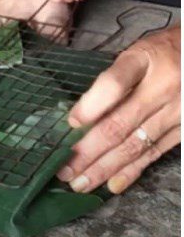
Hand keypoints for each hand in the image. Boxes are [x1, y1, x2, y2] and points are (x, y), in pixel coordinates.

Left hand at [57, 25, 180, 193]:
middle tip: (63, 171)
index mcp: (147, 58)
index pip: (114, 84)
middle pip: (119, 124)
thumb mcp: (139, 52)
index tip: (70, 124)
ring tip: (79, 184)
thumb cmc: (164, 52)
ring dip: (103, 169)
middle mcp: (164, 84)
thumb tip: (78, 120)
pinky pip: (154, 153)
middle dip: (87, 152)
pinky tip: (111, 185)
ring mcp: (179, 109)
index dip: (90, 107)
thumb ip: (112, 81)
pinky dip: (131, 171)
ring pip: (134, 145)